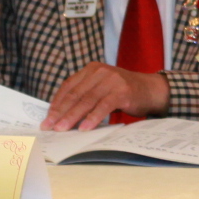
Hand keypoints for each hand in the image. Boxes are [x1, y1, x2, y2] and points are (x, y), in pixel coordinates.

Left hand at [40, 63, 170, 129]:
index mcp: (92, 69)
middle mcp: (100, 71)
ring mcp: (112, 80)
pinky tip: (84, 128)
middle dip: (60, 112)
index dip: (57, 103)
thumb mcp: (101, 88)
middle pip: (75, 94)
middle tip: (50, 127)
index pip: (68, 86)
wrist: (151, 89)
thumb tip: (60, 115)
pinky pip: (103, 106)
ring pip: (87, 100)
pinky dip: (92, 118)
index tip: (47, 118)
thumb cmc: (123, 92)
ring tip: (62, 129)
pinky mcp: (122, 91)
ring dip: (72, 117)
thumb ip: (84, 95)